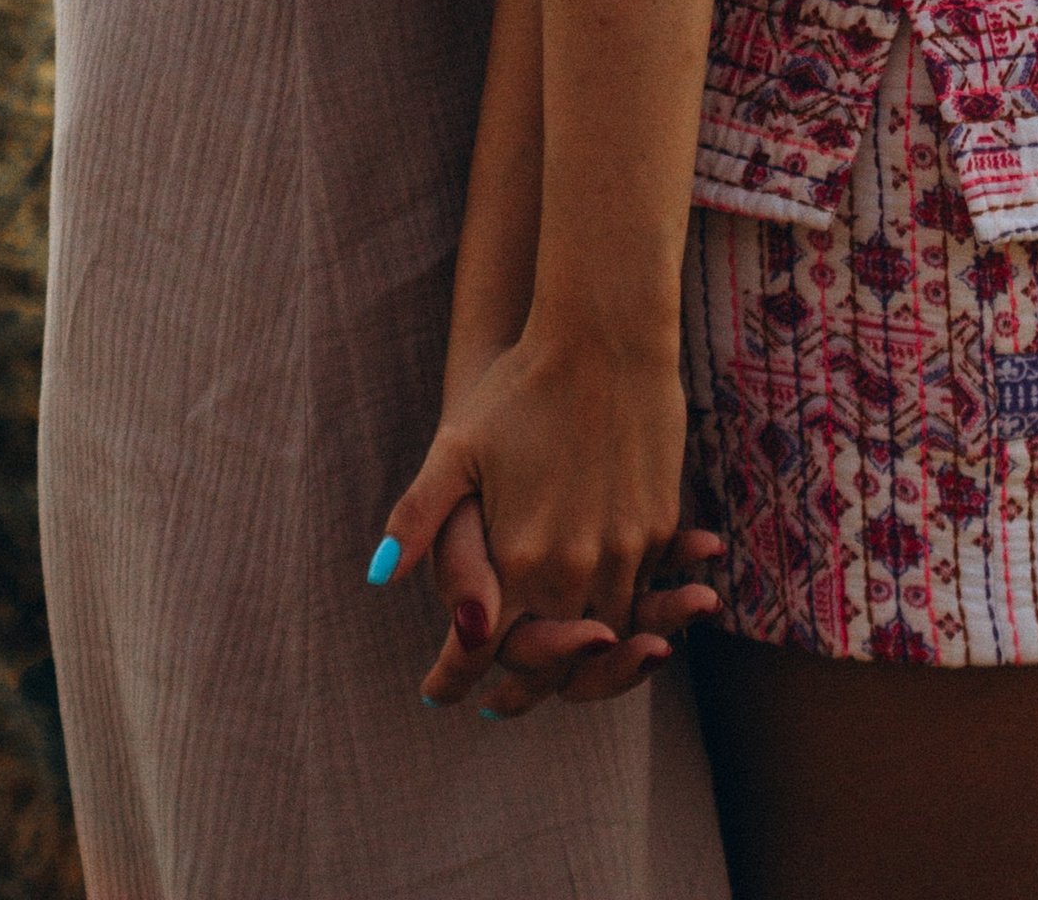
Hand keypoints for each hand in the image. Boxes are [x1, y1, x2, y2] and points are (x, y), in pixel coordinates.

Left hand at [374, 321, 692, 701]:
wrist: (605, 333)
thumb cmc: (521, 386)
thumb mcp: (456, 446)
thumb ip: (420, 518)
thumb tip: (377, 577)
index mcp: (519, 557)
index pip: (482, 650)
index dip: (455, 679)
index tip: (437, 695)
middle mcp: (574, 567)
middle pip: (548, 665)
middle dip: (520, 691)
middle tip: (496, 703)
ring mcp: (625, 550)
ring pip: (604, 640)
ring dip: (578, 669)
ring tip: (553, 678)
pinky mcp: (659, 526)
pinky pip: (645, 597)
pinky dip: (624, 624)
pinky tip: (605, 622)